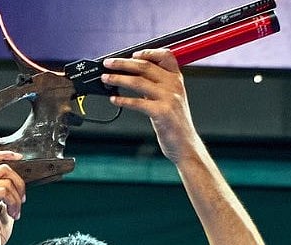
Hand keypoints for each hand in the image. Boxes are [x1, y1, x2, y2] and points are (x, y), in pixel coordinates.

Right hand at [0, 151, 25, 244]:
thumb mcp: (5, 205)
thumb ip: (9, 190)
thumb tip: (23, 177)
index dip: (5, 154)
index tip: (20, 157)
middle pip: (4, 168)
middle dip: (20, 183)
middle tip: (22, 201)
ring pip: (6, 181)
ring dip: (17, 197)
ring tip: (15, 212)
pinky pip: (4, 191)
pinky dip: (13, 203)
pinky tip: (12, 214)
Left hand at [101, 49, 202, 163]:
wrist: (185, 144)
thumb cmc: (174, 123)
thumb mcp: (169, 99)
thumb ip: (155, 87)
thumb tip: (132, 77)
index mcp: (177, 79)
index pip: (166, 56)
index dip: (148, 52)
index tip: (131, 54)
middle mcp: (174, 86)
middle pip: (146, 66)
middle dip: (123, 63)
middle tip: (108, 63)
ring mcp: (169, 98)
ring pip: (139, 82)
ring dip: (118, 78)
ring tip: (105, 79)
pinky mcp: (162, 112)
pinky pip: (138, 103)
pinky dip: (123, 100)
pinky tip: (113, 99)